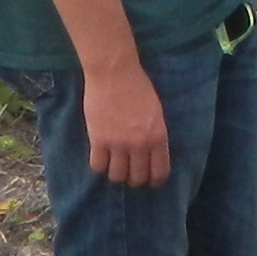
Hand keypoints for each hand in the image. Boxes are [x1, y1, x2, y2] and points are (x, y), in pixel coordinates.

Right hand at [87, 62, 172, 186]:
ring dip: (116, 174)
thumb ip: (155, 134)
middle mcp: (139, 144)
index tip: (150, 182)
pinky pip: (98, 166)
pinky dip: (100, 166)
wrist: (114, 73)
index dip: (154, 181)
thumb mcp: (156, 112)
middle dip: (134, 180)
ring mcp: (118, 143)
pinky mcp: (98, 140)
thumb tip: (152, 153)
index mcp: (158, 137)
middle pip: (137, 178)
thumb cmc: (137, 87)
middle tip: (130, 174)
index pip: (159, 172)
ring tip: (115, 167)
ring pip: (117, 176)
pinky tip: (101, 158)